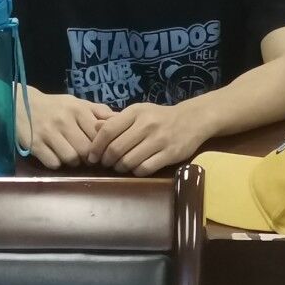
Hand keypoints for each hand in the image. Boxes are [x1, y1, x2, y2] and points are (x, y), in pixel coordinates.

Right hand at [22, 91, 114, 168]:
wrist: (21, 103)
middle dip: (88, 157)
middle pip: (86, 150)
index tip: (100, 150)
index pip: (98, 135)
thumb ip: (99, 111)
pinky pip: (53, 163)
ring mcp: (47, 133)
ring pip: (71, 158)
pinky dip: (57, 163)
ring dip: (73, 162)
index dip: (102, 146)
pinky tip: (55, 156)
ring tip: (70, 155)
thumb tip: (121, 120)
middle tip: (86, 157)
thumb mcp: (77, 103)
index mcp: (78, 109)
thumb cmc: (55, 106)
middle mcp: (63, 120)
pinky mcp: (34, 145)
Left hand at [90, 99, 209, 175]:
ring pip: (129, 161)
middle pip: (116, 148)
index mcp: (136, 112)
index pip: (108, 130)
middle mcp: (147, 124)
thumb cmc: (159, 117)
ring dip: (120, 167)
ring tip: (119, 167)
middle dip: (106, 160)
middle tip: (105, 164)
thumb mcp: (138, 112)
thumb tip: (93, 127)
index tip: (92, 156)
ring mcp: (160, 140)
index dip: (96, 146)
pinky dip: (136, 172)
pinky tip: (135, 169)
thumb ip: (116, 120)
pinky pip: (145, 168)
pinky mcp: (170, 154)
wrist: (192, 120)